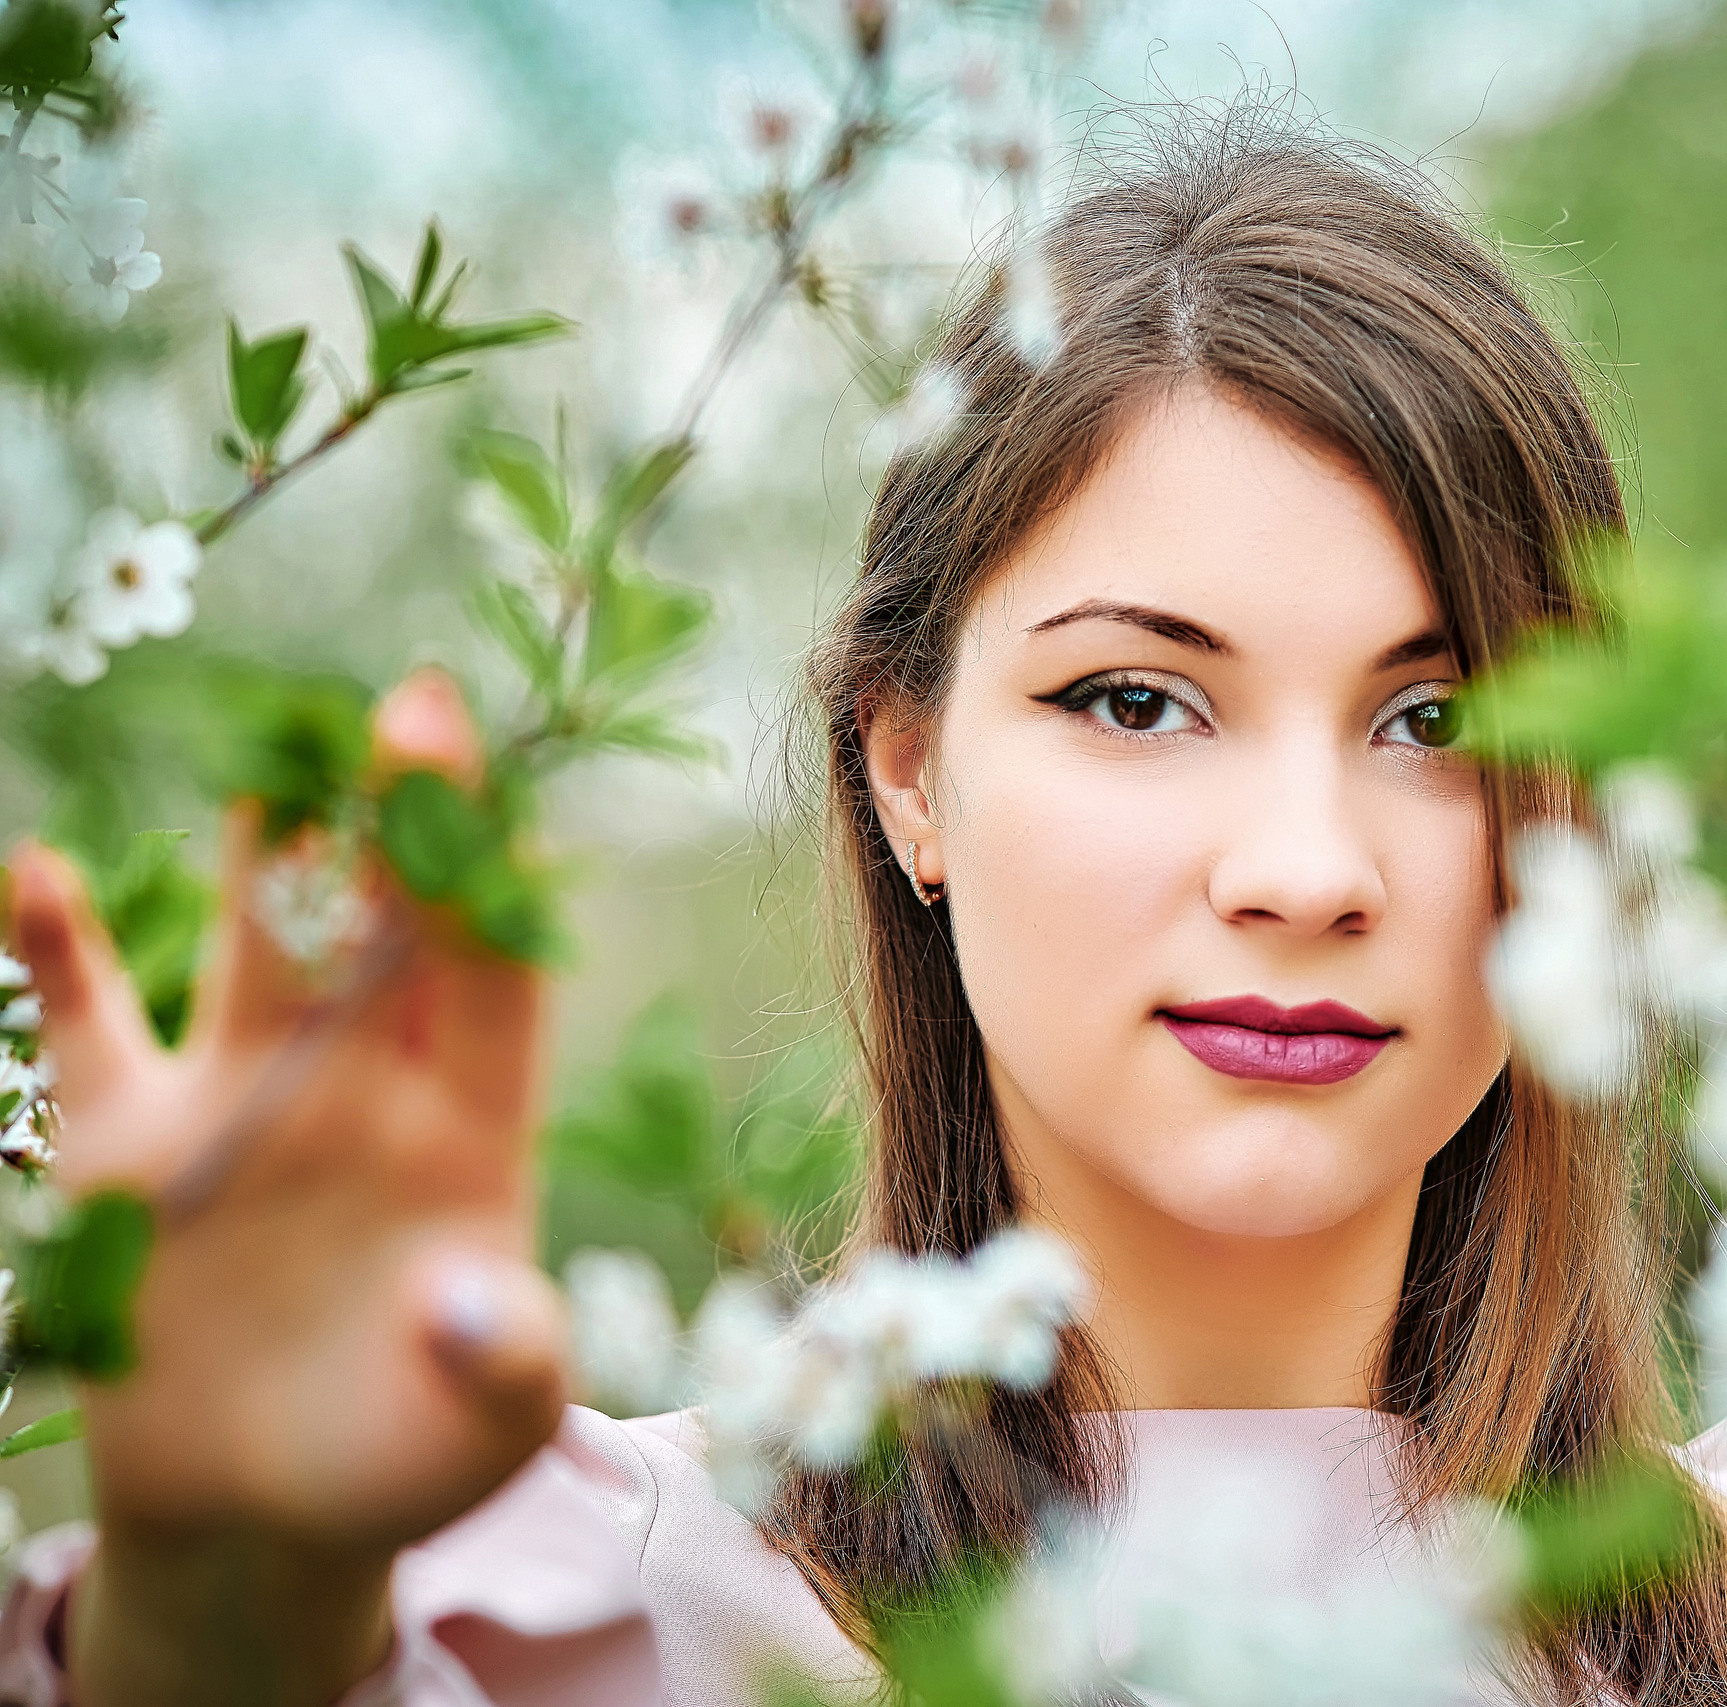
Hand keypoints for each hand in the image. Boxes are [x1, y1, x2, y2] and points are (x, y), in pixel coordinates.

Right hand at [5, 670, 564, 1706]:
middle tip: (414, 705)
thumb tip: (473, 1302)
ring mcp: (243, 1103)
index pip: (496, 991)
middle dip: (404, 824)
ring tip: (276, 761)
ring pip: (260, 946)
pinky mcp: (127, 1143)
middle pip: (390, 930)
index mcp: (470, 1136)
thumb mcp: (485, 1427)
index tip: (511, 808)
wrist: (269, 1517)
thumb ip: (504, 1360)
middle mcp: (364, 1090)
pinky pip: (87, 1028)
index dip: (503, 901)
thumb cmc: (407, 1460)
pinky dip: (62, 954)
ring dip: (270, 856)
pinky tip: (37, 875)